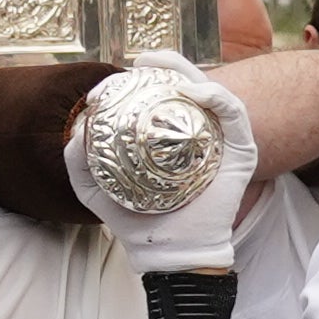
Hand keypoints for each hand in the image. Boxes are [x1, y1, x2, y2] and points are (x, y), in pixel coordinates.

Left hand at [68, 58, 259, 273]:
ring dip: (187, 71)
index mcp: (167, 137)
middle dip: (164, 64)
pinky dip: (216, 95)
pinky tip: (192, 91)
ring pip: (210, 90)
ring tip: (161, 67)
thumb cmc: (136, 224)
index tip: (111, 82)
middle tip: (139, 64)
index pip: (157, 95)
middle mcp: (197, 132)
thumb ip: (79, 162)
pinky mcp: (241, 151)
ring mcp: (222, 140)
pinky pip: (234, 114)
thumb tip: (77, 127)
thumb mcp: (96, 191)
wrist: (168, 254)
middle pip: (185, 84)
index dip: (137, 79)